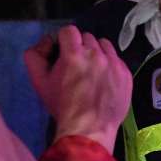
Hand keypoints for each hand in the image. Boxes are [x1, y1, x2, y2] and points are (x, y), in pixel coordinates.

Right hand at [24, 25, 131, 150]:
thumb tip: (44, 44)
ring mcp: (114, 63)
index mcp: (74, 54)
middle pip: (87, 37)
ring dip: (96, 52)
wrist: (89, 130)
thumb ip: (34, 57)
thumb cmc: (62, 106)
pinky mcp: (126, 73)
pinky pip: (116, 59)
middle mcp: (96, 54)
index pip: (69, 30)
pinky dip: (109, 65)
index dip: (64, 40)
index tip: (63, 53)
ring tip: (91, 70)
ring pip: (104, 45)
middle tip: (76, 65)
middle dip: (80, 47)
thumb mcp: (40, 82)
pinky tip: (104, 79)